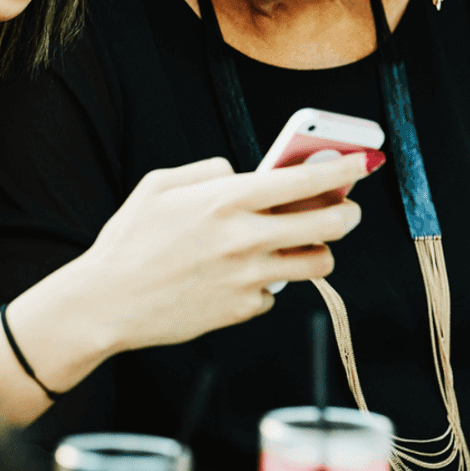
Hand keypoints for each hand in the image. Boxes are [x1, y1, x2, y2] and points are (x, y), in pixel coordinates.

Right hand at [75, 154, 367, 351]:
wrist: (106, 302)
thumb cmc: (130, 241)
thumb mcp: (161, 186)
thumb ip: (210, 172)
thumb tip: (244, 173)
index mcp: (228, 199)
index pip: (307, 178)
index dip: (345, 167)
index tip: (363, 161)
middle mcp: (246, 238)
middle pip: (330, 224)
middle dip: (348, 213)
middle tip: (347, 210)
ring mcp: (249, 278)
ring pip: (318, 263)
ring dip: (318, 250)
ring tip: (303, 243)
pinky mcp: (244, 309)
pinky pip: (276, 293)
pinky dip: (268, 283)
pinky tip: (242, 276)